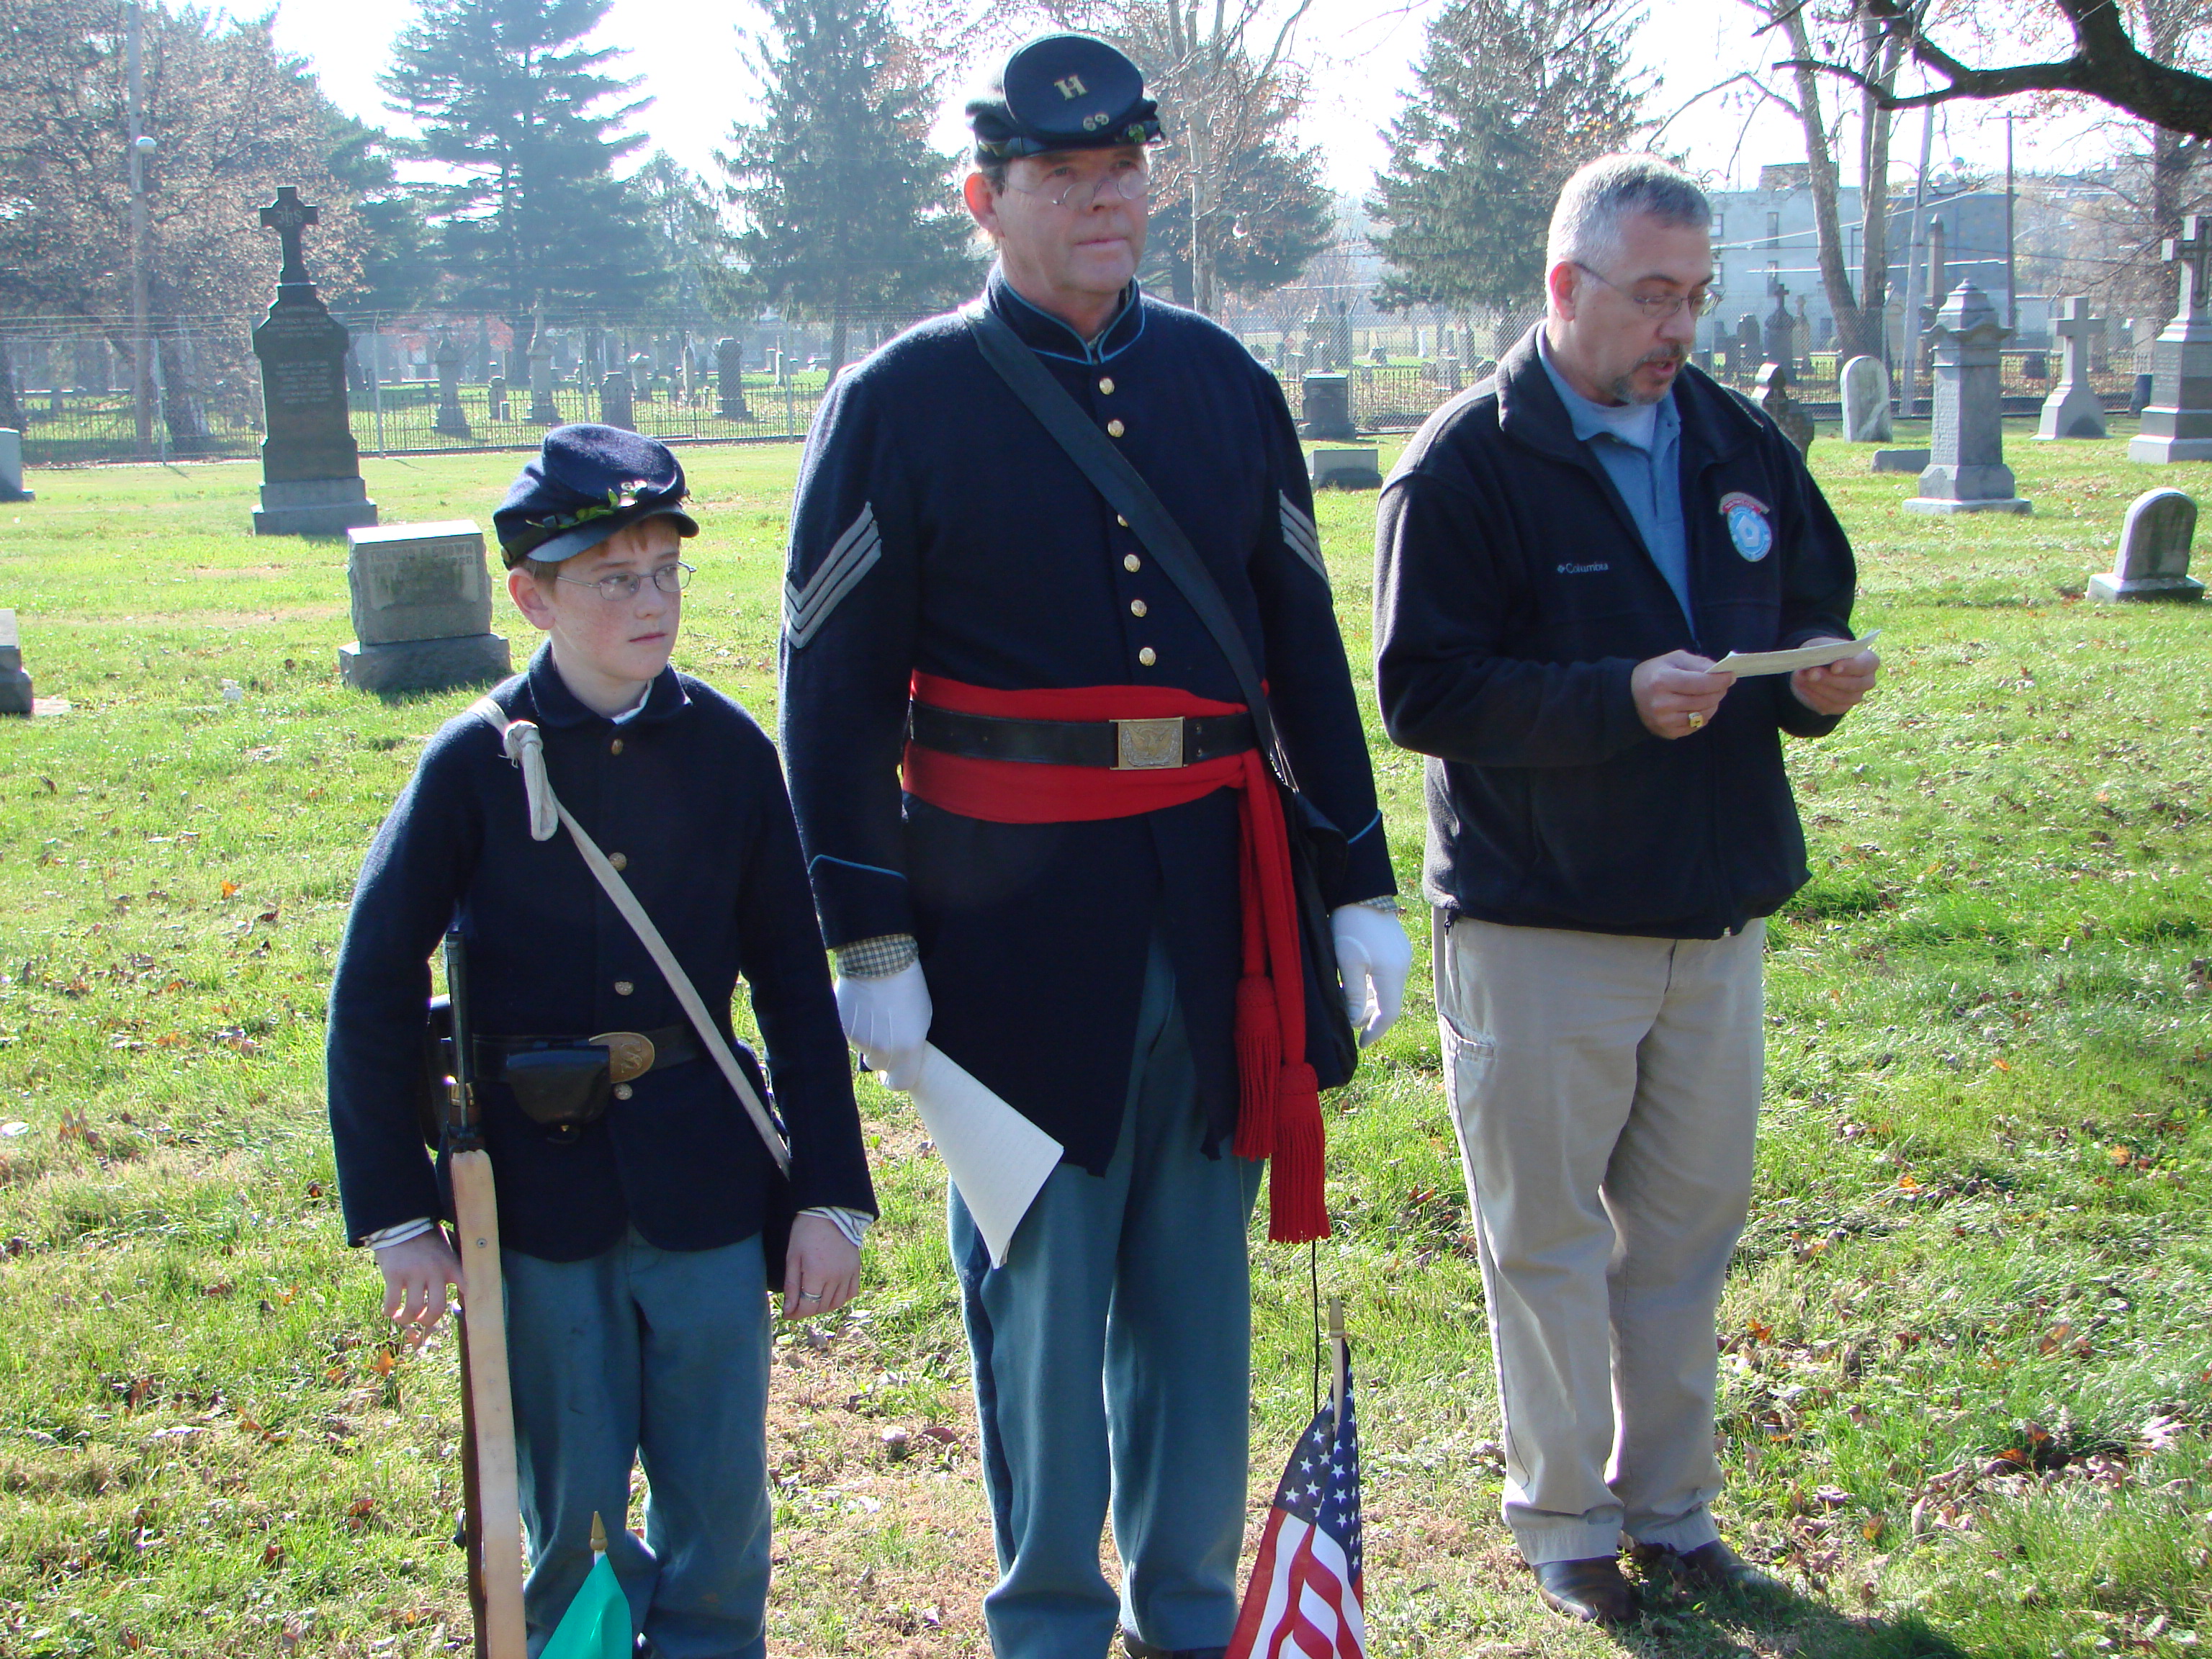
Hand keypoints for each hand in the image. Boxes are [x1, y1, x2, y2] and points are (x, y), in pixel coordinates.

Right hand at [376, 1231, 462, 1344]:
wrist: (401, 1224)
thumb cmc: (426, 1237)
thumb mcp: (446, 1247)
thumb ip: (452, 1264)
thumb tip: (461, 1283)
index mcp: (450, 1265)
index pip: (466, 1286)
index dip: (469, 1302)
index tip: (465, 1313)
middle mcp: (434, 1272)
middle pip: (436, 1308)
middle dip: (428, 1321)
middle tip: (422, 1320)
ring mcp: (414, 1274)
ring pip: (413, 1309)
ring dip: (407, 1319)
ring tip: (402, 1317)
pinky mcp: (395, 1275)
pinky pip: (392, 1302)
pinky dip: (390, 1311)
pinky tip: (389, 1310)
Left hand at [782, 1213, 860, 1319]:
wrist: (829, 1213)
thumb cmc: (806, 1233)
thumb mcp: (793, 1258)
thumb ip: (792, 1286)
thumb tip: (789, 1310)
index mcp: (817, 1275)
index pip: (807, 1307)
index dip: (795, 1314)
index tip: (787, 1314)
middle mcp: (835, 1278)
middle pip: (821, 1307)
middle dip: (806, 1310)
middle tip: (797, 1306)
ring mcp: (848, 1274)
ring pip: (836, 1303)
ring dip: (822, 1307)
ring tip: (812, 1301)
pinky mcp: (856, 1269)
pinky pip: (851, 1293)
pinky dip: (841, 1299)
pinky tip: (831, 1295)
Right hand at [834, 961, 930, 1090]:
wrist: (879, 959)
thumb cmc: (908, 984)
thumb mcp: (923, 1017)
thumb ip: (911, 1043)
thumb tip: (902, 1056)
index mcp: (906, 1050)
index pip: (900, 1084)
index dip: (895, 1079)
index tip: (892, 1073)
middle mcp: (881, 1051)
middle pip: (877, 1064)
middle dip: (880, 1053)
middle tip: (883, 1030)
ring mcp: (859, 1040)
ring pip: (861, 1046)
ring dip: (866, 1035)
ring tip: (873, 1010)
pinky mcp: (841, 1028)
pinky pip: (847, 1033)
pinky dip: (852, 1024)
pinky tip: (860, 1005)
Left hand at [1331, 904, 1411, 1045]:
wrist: (1362, 892)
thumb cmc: (1351, 925)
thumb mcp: (1346, 962)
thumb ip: (1352, 994)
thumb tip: (1354, 1021)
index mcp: (1392, 974)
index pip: (1389, 1014)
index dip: (1375, 1032)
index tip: (1360, 1043)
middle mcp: (1402, 968)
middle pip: (1388, 1003)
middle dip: (1368, 1016)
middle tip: (1345, 1020)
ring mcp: (1401, 958)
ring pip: (1386, 990)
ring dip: (1367, 1000)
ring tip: (1343, 999)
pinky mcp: (1397, 950)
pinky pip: (1386, 977)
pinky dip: (1371, 986)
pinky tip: (1352, 982)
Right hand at [1631, 650, 1734, 738]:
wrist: (1628, 697)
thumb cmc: (1654, 673)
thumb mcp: (1673, 659)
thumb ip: (1698, 663)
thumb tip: (1721, 672)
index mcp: (1663, 680)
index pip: (1701, 683)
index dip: (1720, 680)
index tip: (1731, 676)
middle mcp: (1663, 703)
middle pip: (1705, 700)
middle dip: (1719, 691)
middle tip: (1722, 685)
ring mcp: (1665, 721)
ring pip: (1704, 715)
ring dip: (1713, 704)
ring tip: (1710, 695)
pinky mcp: (1668, 733)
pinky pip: (1696, 726)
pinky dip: (1703, 716)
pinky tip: (1699, 707)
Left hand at [1789, 639, 1879, 715]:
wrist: (1819, 665)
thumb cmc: (1826, 652)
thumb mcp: (1824, 646)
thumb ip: (1823, 654)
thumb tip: (1813, 668)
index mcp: (1869, 661)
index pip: (1864, 666)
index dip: (1849, 667)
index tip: (1834, 667)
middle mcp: (1867, 681)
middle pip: (1852, 684)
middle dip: (1829, 679)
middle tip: (1811, 674)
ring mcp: (1856, 696)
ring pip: (1840, 697)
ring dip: (1818, 688)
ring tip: (1801, 678)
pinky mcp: (1842, 707)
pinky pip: (1830, 706)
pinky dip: (1814, 696)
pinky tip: (1803, 686)